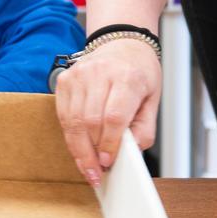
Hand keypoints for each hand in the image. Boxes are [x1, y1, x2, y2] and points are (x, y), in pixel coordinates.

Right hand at [55, 38, 161, 187]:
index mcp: (127, 77)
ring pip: (72, 121)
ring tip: (87, 167)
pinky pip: (63, 115)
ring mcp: (78, 75)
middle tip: (96, 173)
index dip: (109, 143)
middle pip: (89, 121)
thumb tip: (130, 153)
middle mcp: (99, 73)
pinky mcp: (64, 80)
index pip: (114, 116)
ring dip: (78, 149)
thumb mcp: (152, 98)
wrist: (122, 44)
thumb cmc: (139, 71)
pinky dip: (70, 136)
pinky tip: (78, 148)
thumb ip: (144, 128)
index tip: (108, 161)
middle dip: (91, 153)